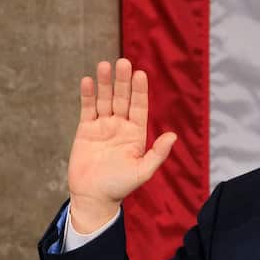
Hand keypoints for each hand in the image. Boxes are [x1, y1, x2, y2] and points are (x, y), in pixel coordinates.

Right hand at [67, 58, 176, 231]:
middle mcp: (120, 126)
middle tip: (123, 62)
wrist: (93, 197)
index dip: (139, 91)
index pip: (139, 107)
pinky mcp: (86, 129)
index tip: (140, 74)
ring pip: (105, 99)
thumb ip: (157, 154)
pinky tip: (88, 81)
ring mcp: (103, 126)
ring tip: (104, 65)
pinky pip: (87, 108)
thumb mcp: (142, 172)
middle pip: (122, 98)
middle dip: (123, 81)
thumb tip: (173, 136)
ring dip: (105, 83)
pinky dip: (87, 95)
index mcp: (136, 133)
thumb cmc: (120, 186)